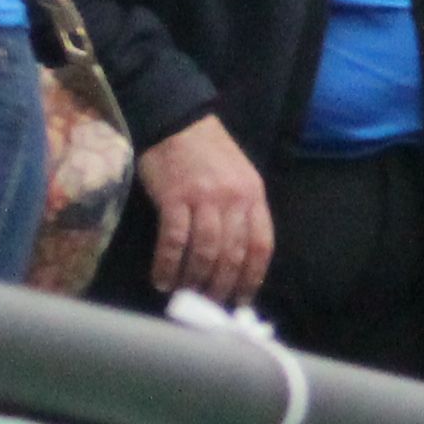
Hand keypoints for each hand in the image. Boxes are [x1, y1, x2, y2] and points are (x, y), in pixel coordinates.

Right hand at [139, 111, 274, 306]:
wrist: (175, 121)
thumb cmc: (207, 153)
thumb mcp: (239, 178)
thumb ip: (243, 212)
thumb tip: (238, 258)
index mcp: (254, 196)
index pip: (261, 246)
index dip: (252, 277)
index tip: (243, 298)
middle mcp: (233, 200)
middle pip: (233, 254)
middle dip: (223, 285)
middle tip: (211, 303)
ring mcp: (204, 198)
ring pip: (205, 252)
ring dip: (195, 279)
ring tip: (187, 294)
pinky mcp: (174, 197)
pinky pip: (174, 240)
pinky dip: (168, 264)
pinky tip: (163, 279)